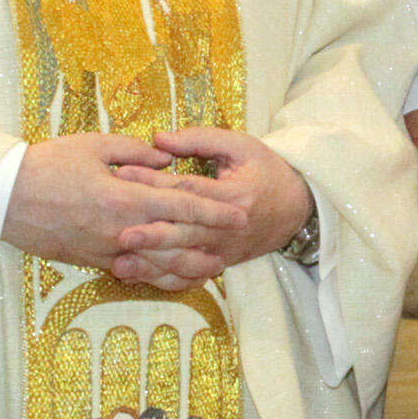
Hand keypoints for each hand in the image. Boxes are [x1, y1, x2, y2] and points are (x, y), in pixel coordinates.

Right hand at [4, 133, 249, 281]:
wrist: (0, 198)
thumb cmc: (45, 165)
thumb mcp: (91, 145)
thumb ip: (133, 151)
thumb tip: (165, 159)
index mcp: (123, 196)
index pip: (181, 204)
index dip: (214, 209)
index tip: (240, 212)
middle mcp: (119, 229)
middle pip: (177, 239)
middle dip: (211, 240)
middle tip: (239, 241)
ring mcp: (106, 250)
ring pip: (158, 263)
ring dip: (189, 265)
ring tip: (214, 265)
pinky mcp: (91, 261)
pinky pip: (133, 272)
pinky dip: (157, 275)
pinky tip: (172, 275)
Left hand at [96, 128, 310, 290]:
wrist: (297, 208)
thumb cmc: (266, 171)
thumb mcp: (240, 146)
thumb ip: (199, 140)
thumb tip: (158, 138)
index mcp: (235, 196)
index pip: (189, 190)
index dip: (155, 183)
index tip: (123, 174)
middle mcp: (230, 228)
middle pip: (186, 232)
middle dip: (152, 234)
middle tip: (120, 233)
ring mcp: (225, 250)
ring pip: (185, 261)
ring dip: (153, 263)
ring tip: (120, 262)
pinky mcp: (220, 264)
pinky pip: (190, 276)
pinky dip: (163, 279)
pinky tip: (139, 277)